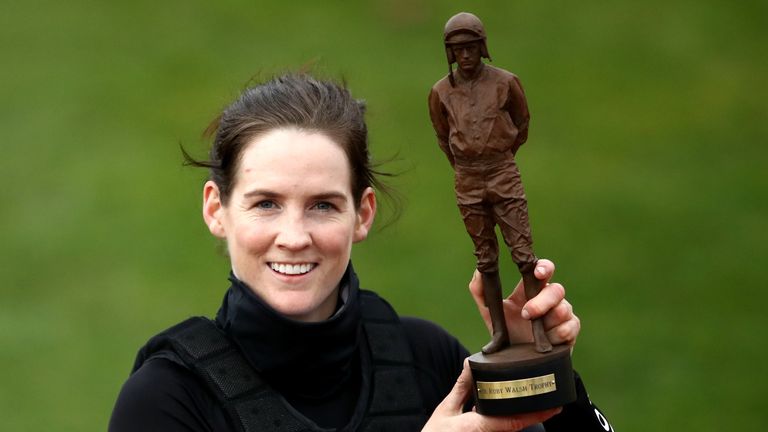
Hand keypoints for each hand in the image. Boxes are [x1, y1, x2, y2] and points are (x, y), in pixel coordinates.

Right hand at [422, 359, 560, 431]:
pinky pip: (502, 427)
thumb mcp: (446, 409)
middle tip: (552, 396)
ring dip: (524, 415)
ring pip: (512, 426)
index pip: (516, 420)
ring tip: (538, 399)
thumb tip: (470, 363)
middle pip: (519, 423)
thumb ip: (461, 387)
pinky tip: (512, 407)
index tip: (555, 405)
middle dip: (536, 411)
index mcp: (482, 426)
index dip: (538, 413)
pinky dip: (511, 418)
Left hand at [469, 259, 579, 346]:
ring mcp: (562, 313)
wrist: (517, 363)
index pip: (543, 270)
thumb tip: (480, 271)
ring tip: (536, 333)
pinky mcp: (570, 330)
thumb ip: (480, 291)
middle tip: (526, 314)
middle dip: (542, 301)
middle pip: (556, 289)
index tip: (538, 273)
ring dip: (548, 321)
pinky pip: (570, 327)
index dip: (544, 268)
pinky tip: (547, 341)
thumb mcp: (489, 313)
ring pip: (564, 309)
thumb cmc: (506, 333)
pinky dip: (557, 334)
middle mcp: (550, 298)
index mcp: (530, 290)